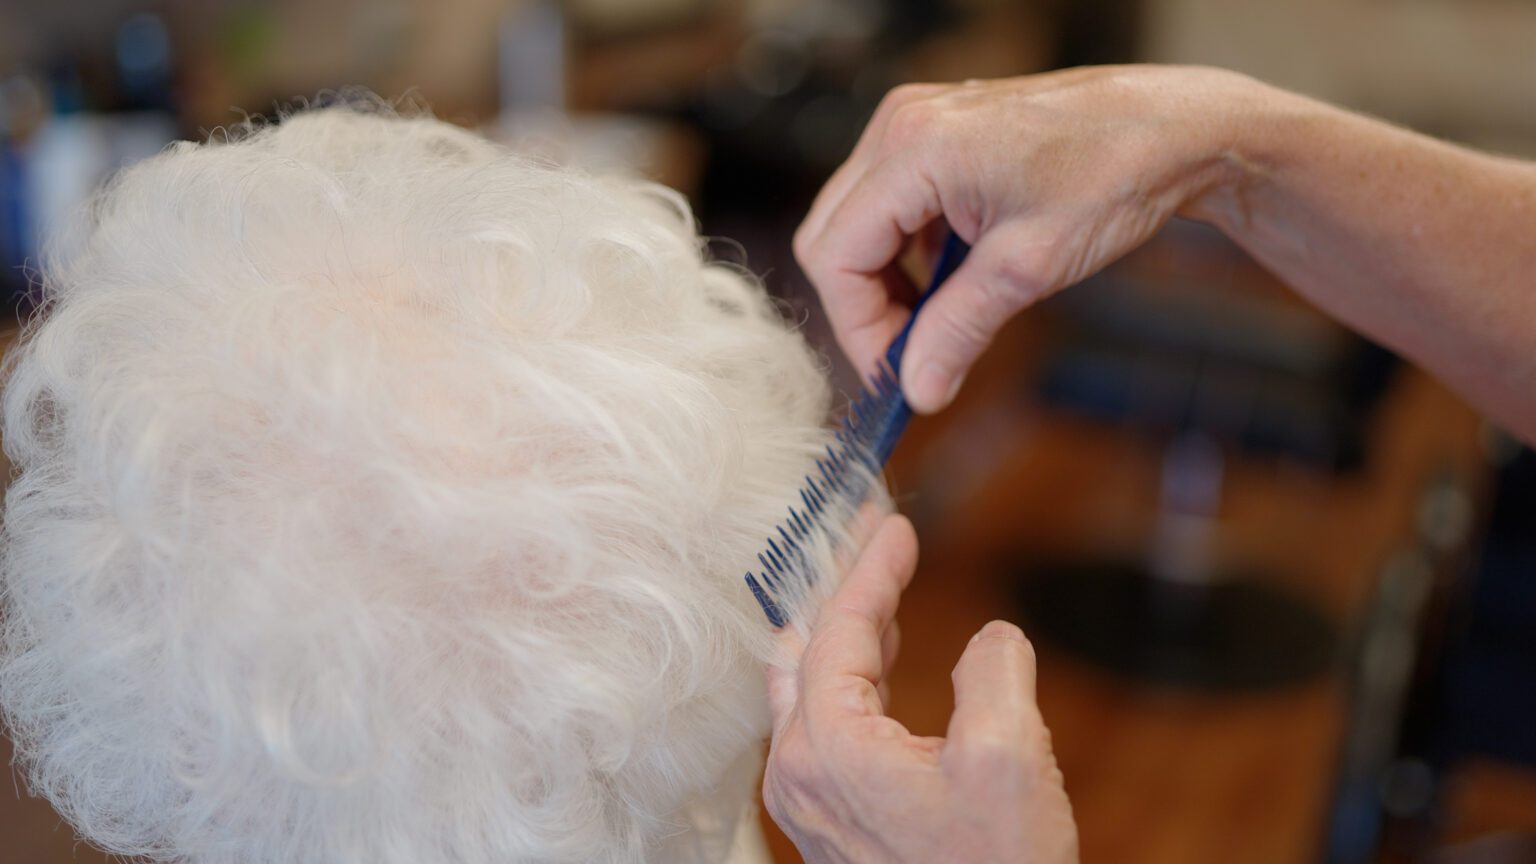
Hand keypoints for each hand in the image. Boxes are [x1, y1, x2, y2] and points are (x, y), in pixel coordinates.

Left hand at [763, 514, 1077, 863]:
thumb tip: (991, 640)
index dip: (869, 568)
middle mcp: (799, 770)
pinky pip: (823, 723)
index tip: (895, 523)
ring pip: (808, 684)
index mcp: (828, 746)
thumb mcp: (1012, 757)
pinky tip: (879, 661)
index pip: (838, 628)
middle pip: (807, 648)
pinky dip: (849, 676)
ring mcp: (808, 799)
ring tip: (878, 587)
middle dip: (841, 587)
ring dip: (844, 630)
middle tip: (872, 538)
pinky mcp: (830, 819)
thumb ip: (995, 673)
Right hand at [795, 65, 1264, 412]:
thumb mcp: (1027, 269)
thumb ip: (957, 331)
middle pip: (833, 236)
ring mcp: (916, 122)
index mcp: (914, 149)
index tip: (896, 373)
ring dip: (885, 281)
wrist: (1174, 128)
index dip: (858, 325)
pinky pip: (890, 201)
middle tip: (913, 356)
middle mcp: (901, 126)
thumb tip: (917, 390)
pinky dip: (907, 250)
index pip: (835, 255)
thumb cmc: (1115, 174)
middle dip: (865, 306)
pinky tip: (952, 279)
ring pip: (855, 222)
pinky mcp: (936, 131)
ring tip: (937, 321)